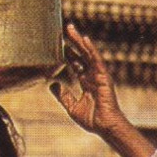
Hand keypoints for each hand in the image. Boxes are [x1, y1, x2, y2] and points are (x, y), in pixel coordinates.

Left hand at [50, 23, 126, 137]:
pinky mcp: (104, 76)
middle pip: (81, 55)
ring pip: (87, 54)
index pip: (76, 63)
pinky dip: (91, 49)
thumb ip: (63, 95)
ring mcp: (98, 75)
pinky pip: (96, 60)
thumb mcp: (72, 106)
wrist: (104, 127)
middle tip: (64, 29)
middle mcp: (92, 76)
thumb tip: (52, 85)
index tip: (58, 44)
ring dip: (79, 41)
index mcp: (86, 82)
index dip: (68, 54)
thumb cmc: (92, 119)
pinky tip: (84, 39)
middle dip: (73, 42)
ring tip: (70, 30)